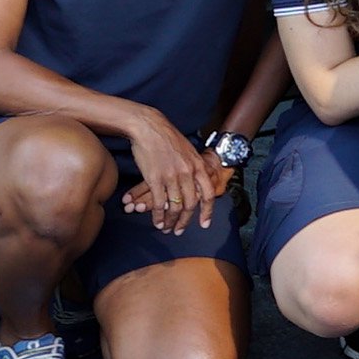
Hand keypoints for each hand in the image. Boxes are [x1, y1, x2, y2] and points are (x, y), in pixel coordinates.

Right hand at [120, 118, 222, 233]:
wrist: (150, 128)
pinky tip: (157, 221)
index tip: (204, 224)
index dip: (207, 211)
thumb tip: (197, 183)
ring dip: (170, 221)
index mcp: (198, 166)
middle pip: (190, 204)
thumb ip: (194, 168)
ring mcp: (171, 176)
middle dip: (185, 221)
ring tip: (166, 228)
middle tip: (179, 231)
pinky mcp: (155, 178)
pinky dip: (158, 215)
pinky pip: (159, 203)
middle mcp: (187, 173)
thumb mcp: (189, 152)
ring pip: (174, 206)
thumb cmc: (168, 139)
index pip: (208, 194)